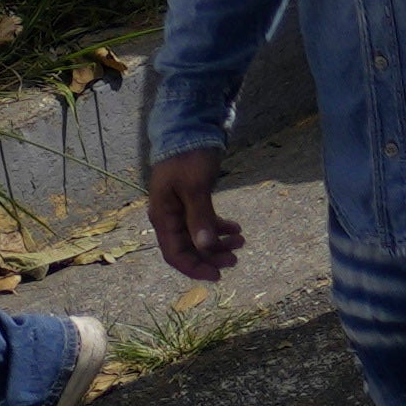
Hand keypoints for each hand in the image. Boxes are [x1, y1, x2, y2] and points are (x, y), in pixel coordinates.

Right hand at [148, 157, 238, 286]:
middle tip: (237, 259)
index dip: (195, 267)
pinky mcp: (191, 200)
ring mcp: (179, 209)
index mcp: (163, 217)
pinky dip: (219, 227)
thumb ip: (199, 217)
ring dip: (218, 243)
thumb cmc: (188, 158)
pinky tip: (236, 229)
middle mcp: (168, 217)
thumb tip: (205, 247)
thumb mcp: (194, 187)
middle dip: (211, 257)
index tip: (218, 275)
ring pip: (198, 236)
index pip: (175, 254)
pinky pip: (203, 222)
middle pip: (188, 248)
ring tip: (242, 242)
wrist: (189, 130)